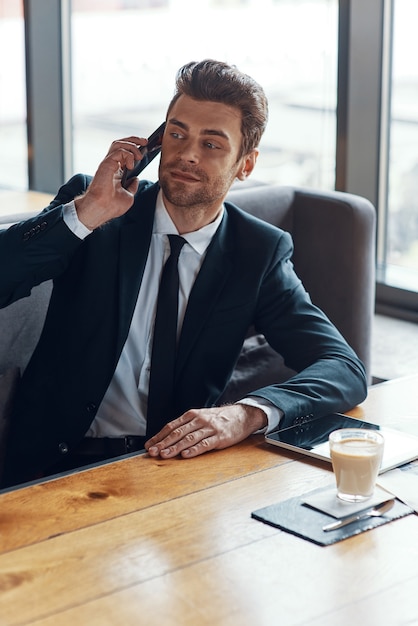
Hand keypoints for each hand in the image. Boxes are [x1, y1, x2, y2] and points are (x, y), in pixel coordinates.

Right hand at [74, 136, 147, 229]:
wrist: (102, 209)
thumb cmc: (111, 206)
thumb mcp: (129, 196)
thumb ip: (132, 186)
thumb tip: (136, 179)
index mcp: (116, 172)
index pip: (125, 154)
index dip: (136, 149)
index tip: (148, 149)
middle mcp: (111, 166)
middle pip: (121, 144)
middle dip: (134, 140)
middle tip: (146, 142)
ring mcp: (108, 164)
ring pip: (118, 144)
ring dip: (132, 145)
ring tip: (140, 155)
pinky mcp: (106, 163)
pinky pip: (119, 151)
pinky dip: (128, 155)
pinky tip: (132, 165)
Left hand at [145, 403, 266, 458]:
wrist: (241, 415)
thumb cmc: (219, 418)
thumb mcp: (201, 417)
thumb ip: (187, 425)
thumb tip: (168, 437)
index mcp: (192, 415)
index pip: (171, 426)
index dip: (159, 436)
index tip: (149, 445)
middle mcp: (199, 420)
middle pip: (177, 432)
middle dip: (163, 443)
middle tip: (152, 452)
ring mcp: (209, 428)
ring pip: (188, 438)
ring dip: (175, 447)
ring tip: (164, 454)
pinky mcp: (219, 437)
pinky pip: (204, 444)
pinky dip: (194, 450)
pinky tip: (185, 455)